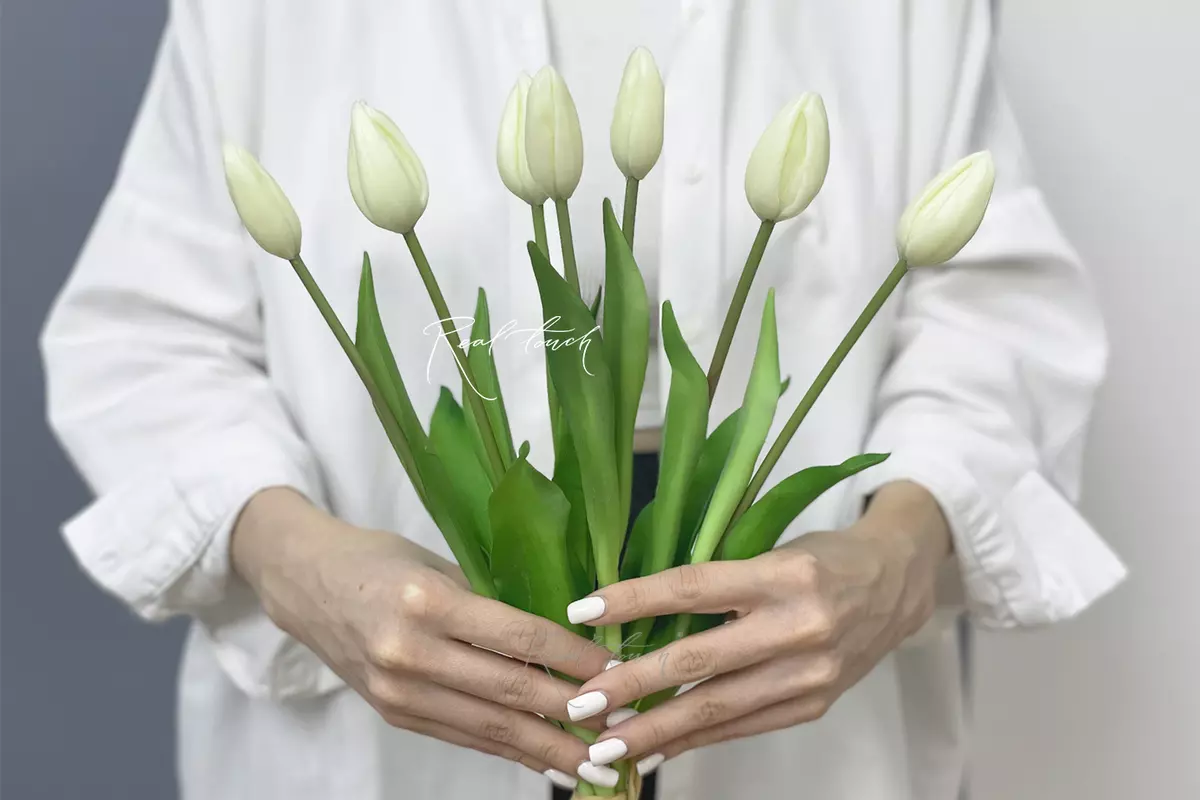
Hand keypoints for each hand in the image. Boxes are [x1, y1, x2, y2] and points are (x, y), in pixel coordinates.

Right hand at [232, 488, 614, 784]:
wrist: (305, 584)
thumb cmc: (381, 561)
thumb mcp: (439, 561)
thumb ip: (493, 599)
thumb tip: (565, 632)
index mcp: (428, 600)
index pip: (519, 637)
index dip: (573, 659)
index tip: (615, 670)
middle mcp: (410, 650)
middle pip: (509, 693)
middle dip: (572, 718)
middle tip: (621, 728)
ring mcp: (398, 689)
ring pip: (490, 728)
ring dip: (548, 749)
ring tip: (596, 762)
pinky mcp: (394, 713)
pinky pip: (464, 737)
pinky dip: (510, 753)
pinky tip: (547, 761)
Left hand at [561, 481, 950, 772]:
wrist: (898, 582)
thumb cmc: (822, 558)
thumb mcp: (772, 550)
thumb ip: (717, 582)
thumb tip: (639, 617)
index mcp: (784, 574)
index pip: (694, 587)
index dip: (635, 600)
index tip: (584, 609)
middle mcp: (800, 626)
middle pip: (700, 661)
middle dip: (633, 686)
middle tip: (583, 703)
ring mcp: (812, 673)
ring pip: (718, 708)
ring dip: (656, 730)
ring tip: (607, 743)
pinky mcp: (815, 703)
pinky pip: (743, 726)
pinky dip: (695, 740)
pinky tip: (655, 749)